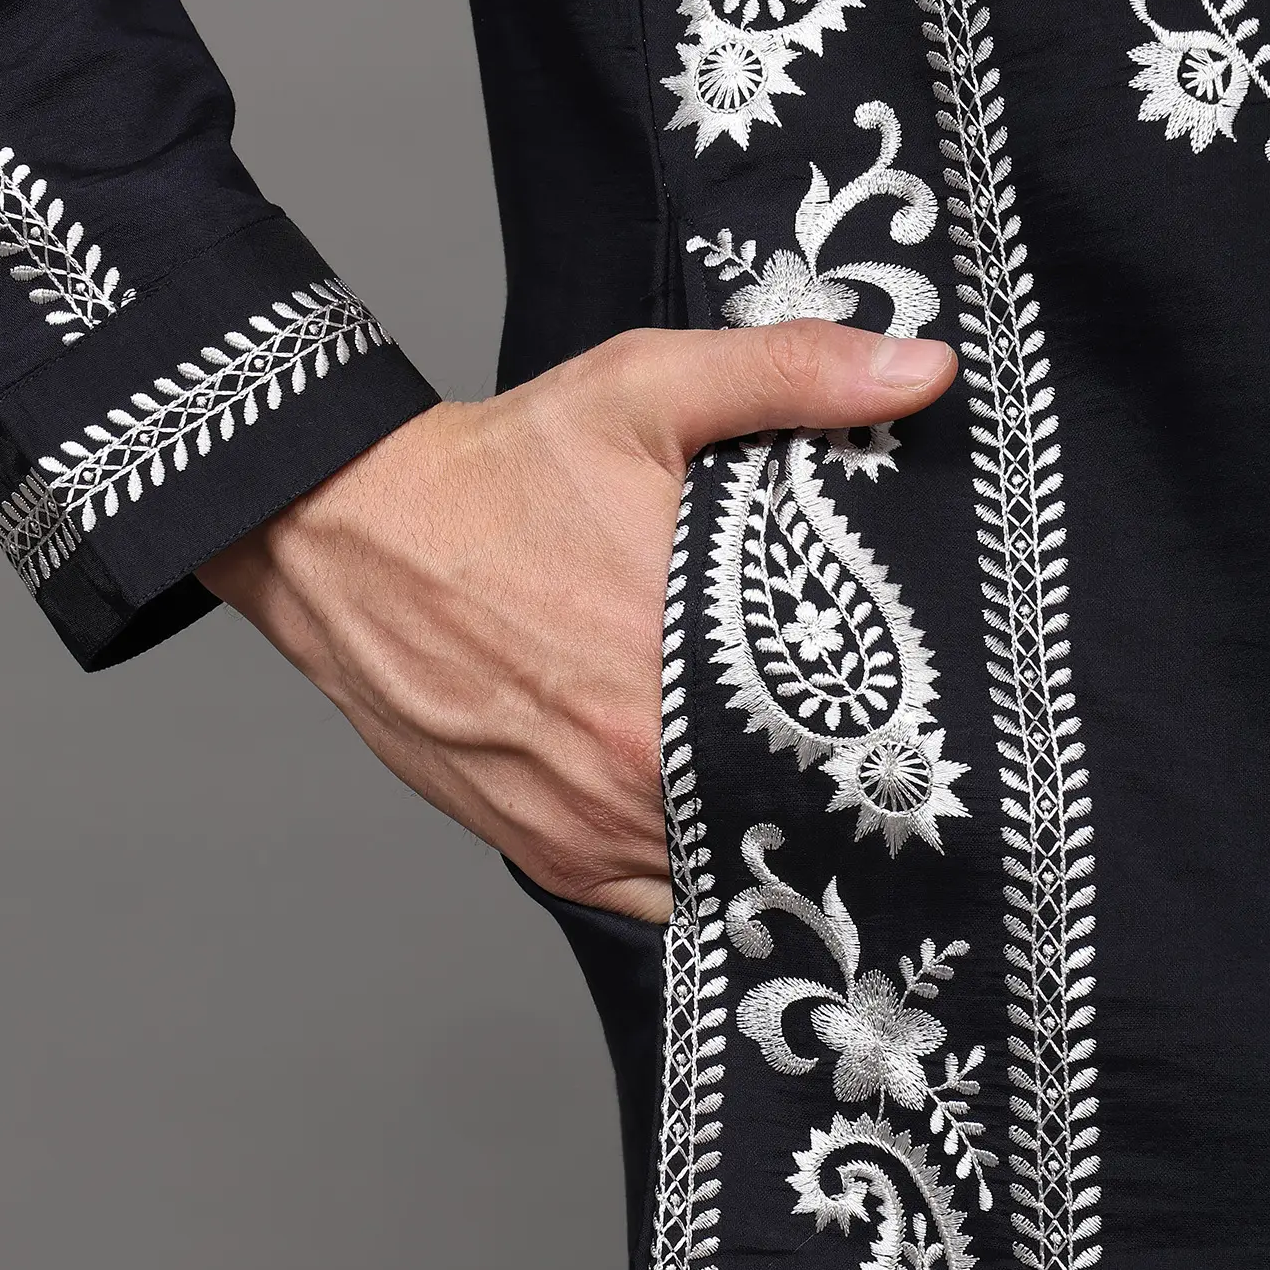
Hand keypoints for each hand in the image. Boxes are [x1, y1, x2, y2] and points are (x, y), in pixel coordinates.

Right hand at [197, 321, 955, 922]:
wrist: (347, 537)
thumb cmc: (497, 471)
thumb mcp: (645, 391)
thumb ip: (792, 376)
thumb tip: (923, 371)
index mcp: (685, 656)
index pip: (841, 740)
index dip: (883, 736)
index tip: (911, 720)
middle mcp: (639, 760)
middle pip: (788, 812)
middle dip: (827, 786)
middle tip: (863, 752)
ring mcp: (591, 821)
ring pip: (725, 864)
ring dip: (759, 834)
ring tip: (791, 785)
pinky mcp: (546, 852)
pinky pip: (656, 898)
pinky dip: (688, 868)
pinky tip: (706, 814)